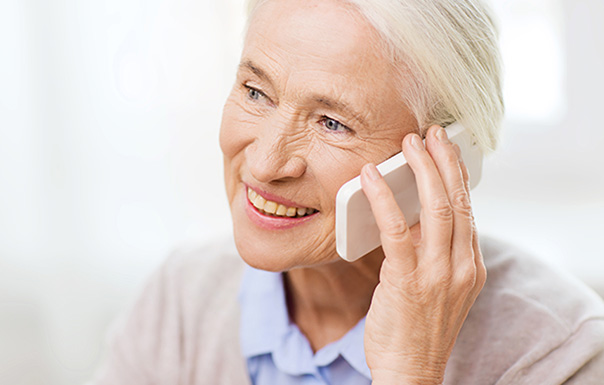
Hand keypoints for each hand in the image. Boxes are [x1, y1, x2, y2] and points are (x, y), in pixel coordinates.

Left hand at [361, 125, 485, 383]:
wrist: (411, 372)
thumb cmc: (418, 329)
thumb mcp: (439, 289)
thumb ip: (436, 254)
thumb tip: (413, 217)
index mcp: (470, 266)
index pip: (468, 210)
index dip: (457, 175)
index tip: (446, 149)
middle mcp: (461, 266)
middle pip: (458, 201)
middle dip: (445, 161)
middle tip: (430, 133)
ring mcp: (438, 274)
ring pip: (435, 209)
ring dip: (422, 170)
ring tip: (409, 143)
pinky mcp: (408, 281)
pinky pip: (397, 231)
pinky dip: (384, 199)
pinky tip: (370, 178)